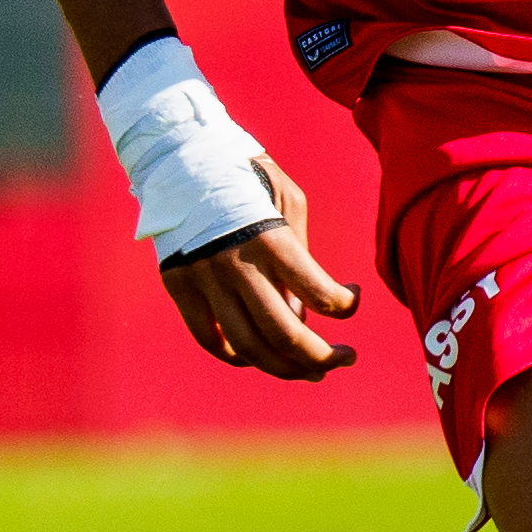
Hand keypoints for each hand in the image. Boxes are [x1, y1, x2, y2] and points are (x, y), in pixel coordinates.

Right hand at [157, 166, 364, 379]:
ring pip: (249, 349)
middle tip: (344, 358)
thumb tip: (303, 314)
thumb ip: (300, 257)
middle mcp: (238, 266)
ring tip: (310, 372)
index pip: (321, 294)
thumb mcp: (287, 200)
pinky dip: (239, 357)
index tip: (352, 297)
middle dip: (323, 357)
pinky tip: (260, 357)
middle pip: (286, 335)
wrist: (179, 159)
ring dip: (286, 368)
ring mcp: (204, 282)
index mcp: (272, 241)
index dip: (347, 306)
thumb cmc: (246, 178)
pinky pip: (211, 341)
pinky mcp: (180, 289)